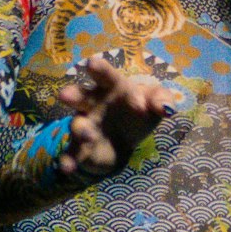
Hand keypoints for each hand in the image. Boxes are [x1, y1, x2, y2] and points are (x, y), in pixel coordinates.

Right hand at [57, 55, 175, 176]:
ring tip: (87, 134)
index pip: (105, 75)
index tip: (92, 64)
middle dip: (73, 95)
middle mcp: (92, 104)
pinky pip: (73, 154)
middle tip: (64, 95)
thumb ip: (162, 100)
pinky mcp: (82, 148)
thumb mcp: (155, 101)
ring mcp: (85, 126)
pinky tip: (67, 167)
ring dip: (80, 129)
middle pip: (81, 96)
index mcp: (111, 86)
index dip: (100, 69)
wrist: (126, 136)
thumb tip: (166, 109)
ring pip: (78, 125)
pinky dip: (68, 160)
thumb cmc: (140, 107)